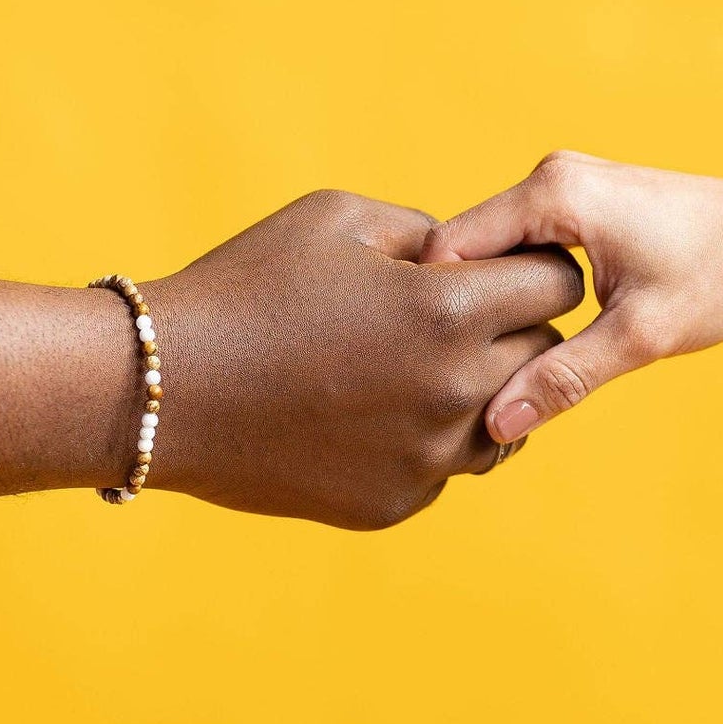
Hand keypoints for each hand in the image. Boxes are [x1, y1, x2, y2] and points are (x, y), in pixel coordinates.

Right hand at [142, 189, 582, 529]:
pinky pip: (446, 467)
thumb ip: (429, 231)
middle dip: (512, 327)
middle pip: (542, 353)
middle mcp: (454, 390)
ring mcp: (427, 458)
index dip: (535, 267)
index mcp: (449, 309)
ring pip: (508, 422)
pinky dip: (425, 439)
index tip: (506, 268)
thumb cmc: (248, 286)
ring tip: (420, 364)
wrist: (165, 387)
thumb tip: (475, 257)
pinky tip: (370, 412)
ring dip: (482, 390)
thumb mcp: (341, 220)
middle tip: (455, 315)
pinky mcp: (395, 503)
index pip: (557, 285)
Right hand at [422, 151, 722, 442]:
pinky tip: (527, 333)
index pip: (450, 249)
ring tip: (492, 360)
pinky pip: (521, 245)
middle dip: (461, 308)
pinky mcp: (577, 200)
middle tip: (462, 373)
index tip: (438, 363)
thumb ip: (563, 378)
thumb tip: (498, 424)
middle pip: (464, 249)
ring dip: (488, 302)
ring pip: (491, 251)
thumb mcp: (640, 336)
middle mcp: (548, 176)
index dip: (438, 308)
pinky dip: (516, 288)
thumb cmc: (720, 274)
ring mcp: (562, 184)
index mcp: (552, 193)